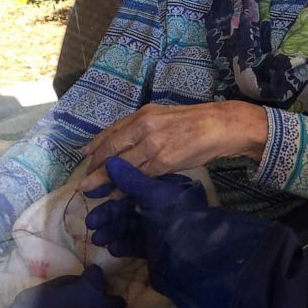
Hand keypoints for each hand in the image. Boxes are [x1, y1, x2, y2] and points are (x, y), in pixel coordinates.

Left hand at [79, 101, 268, 191]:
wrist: (223, 125)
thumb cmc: (198, 123)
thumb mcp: (166, 118)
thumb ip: (146, 130)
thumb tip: (128, 149)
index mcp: (144, 114)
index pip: (112, 132)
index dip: (95, 147)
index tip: (84, 158)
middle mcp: (144, 126)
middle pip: (111, 150)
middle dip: (94, 168)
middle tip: (84, 182)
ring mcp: (153, 143)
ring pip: (122, 165)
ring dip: (105, 181)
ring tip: (94, 191)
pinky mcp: (165, 160)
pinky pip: (140, 176)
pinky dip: (127, 186)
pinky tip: (118, 194)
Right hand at [86, 157, 287, 307]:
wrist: (197, 254)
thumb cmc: (177, 216)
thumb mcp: (154, 195)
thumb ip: (132, 180)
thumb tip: (109, 161)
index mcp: (161, 192)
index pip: (131, 188)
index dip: (111, 191)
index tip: (91, 195)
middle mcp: (158, 209)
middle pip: (126, 209)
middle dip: (108, 216)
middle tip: (91, 223)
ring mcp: (156, 230)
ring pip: (127, 228)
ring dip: (111, 231)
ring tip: (99, 239)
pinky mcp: (155, 250)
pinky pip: (134, 245)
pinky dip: (123, 246)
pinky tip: (114, 249)